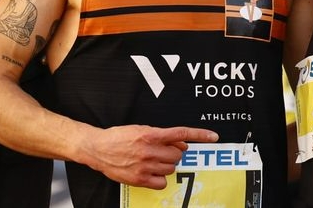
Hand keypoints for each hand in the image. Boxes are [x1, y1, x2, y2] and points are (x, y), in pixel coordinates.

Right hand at [85, 125, 218, 188]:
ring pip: (171, 168)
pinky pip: (162, 182)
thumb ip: (162, 136)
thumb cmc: (119, 137)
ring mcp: (145, 166)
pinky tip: (152, 172)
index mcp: (151, 135)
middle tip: (162, 151)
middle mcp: (149, 151)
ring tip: (153, 160)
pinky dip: (161, 178)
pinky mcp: (140, 179)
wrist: (98, 148)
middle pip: (178, 155)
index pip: (181, 134)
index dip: (200, 134)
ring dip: (166, 164)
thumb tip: (181, 143)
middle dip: (173, 152)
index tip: (213, 136)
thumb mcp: (141, 129)